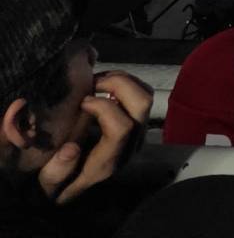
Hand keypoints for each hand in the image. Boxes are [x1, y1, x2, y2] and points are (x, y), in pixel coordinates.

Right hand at [36, 71, 152, 204]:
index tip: (82, 102)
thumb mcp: (48, 188)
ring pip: (146, 96)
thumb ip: (56, 173)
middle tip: (93, 82)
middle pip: (142, 105)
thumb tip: (70, 149)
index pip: (121, 128)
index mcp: (108, 163)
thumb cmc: (59, 187)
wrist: (76, 191)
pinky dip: (127, 83)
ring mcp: (138, 135)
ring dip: (124, 81)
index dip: (104, 107)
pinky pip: (143, 95)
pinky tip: (104, 86)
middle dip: (119, 84)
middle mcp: (130, 147)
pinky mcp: (139, 125)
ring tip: (97, 81)